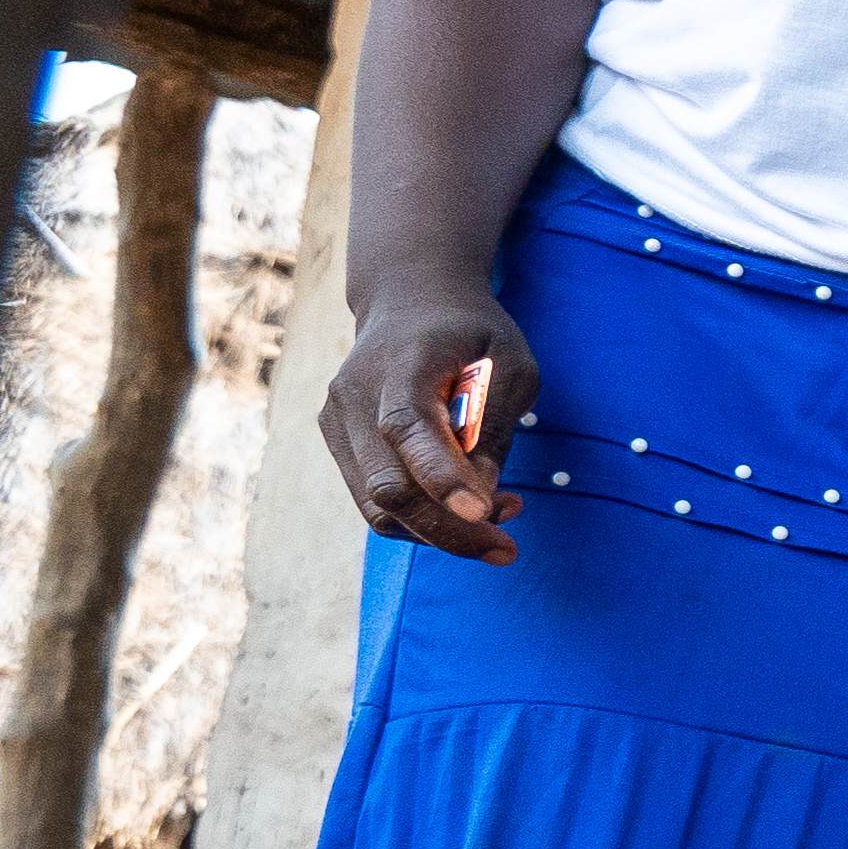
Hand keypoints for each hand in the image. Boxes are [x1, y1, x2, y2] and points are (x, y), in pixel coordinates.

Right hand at [319, 281, 535, 563]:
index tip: (485, 514)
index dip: (443, 478)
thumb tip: (481, 499)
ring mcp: (337, 420)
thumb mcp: (510, 362)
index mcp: (401, 364)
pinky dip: (419, 519)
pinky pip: (373, 501)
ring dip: (437, 531)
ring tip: (498, 523)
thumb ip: (494, 427)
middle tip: (506, 550)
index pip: (408, 429)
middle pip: (388, 486)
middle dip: (448, 530)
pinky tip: (465, 507)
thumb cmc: (471, 332)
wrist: (410, 299)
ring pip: (376, 508)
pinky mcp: (338, 441)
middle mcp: (354, 395)